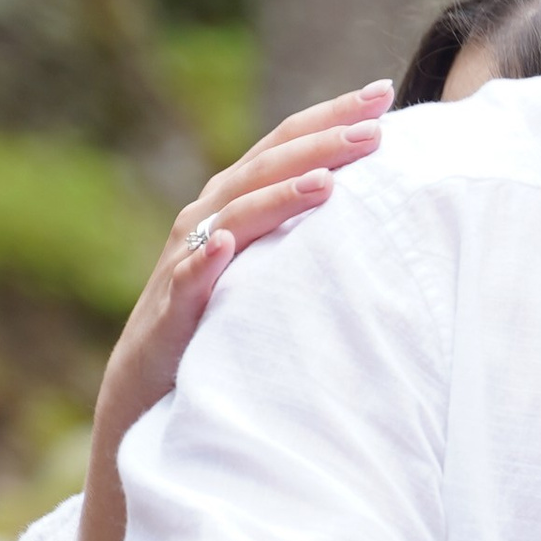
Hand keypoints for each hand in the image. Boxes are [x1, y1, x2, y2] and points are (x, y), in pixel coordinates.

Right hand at [77, 84, 390, 540]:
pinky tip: (222, 247)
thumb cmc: (221, 371)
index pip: (281, 155)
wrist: (146, 448)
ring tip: (327, 182)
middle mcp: (198, 242)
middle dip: (316, 144)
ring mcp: (173, 287)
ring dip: (272, 199)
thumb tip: (394, 225)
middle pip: (256, 174)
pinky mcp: (154, 338)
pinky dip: (197, 269)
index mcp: (231, 226)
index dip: (328, 119)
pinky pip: (176, 296)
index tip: (386, 92)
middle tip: (377, 124)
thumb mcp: (274, 306)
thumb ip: (312, 261)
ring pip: (220, 222)